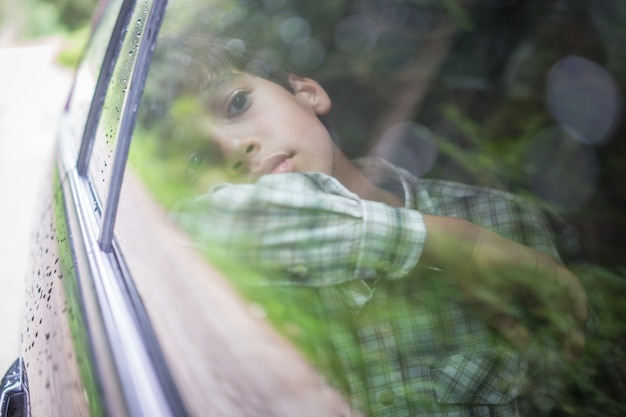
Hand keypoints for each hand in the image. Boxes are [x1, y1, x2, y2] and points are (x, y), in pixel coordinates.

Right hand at [421, 215, 587, 359]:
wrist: (466, 256)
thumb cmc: (473, 281)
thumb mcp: (492, 311)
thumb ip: (509, 326)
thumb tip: (524, 344)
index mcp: (524, 295)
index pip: (548, 318)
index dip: (557, 336)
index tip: (564, 356)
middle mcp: (537, 285)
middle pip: (561, 311)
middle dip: (570, 333)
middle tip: (573, 354)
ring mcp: (543, 274)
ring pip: (568, 299)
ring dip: (575, 320)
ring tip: (576, 341)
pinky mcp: (546, 266)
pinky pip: (570, 285)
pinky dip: (578, 301)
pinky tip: (578, 317)